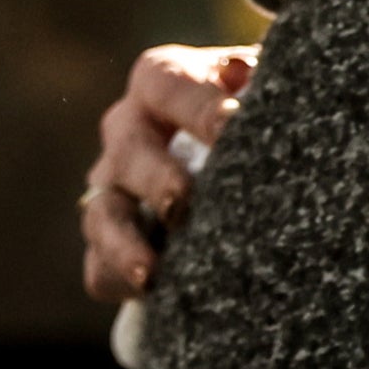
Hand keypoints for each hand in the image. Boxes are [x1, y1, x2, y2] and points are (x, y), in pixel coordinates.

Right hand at [81, 44, 257, 300]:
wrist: (239, 163)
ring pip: (103, 214)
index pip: (168, 84)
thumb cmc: (258, 111)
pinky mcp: (110, 243)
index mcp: (164, 82)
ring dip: (123, 243)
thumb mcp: (266, 85)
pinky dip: (120, 281)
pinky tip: (150, 294)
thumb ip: (268, 76)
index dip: (196, 104)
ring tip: (150, 271)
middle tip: (182, 200)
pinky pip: (101, 268)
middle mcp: (129, 130)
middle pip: (128, 149)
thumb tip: (261, 74)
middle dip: (155, 176)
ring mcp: (112, 187)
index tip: (232, 124)